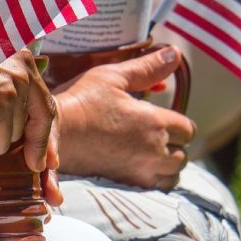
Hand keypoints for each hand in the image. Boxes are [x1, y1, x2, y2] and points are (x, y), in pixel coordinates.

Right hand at [0, 20, 55, 172]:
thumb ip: (4, 73)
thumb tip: (13, 106)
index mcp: (22, 59)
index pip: (44, 106)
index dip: (42, 137)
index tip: (44, 160)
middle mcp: (21, 78)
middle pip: (23, 129)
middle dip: (1, 136)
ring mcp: (7, 99)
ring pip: (3, 142)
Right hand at [52, 47, 195, 190]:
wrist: (53, 134)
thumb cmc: (82, 101)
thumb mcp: (113, 76)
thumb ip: (147, 68)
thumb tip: (176, 53)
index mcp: (154, 122)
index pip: (187, 129)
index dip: (178, 122)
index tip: (160, 116)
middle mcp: (153, 151)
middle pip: (182, 155)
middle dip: (174, 144)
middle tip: (154, 133)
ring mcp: (140, 171)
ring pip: (172, 175)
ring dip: (166, 165)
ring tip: (149, 152)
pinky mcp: (125, 184)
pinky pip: (154, 188)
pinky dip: (153, 179)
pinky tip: (138, 166)